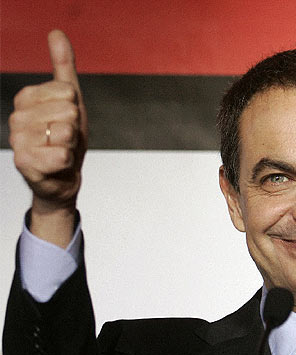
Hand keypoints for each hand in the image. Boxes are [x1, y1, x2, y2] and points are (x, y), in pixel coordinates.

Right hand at [9, 31, 87, 242]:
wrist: (63, 177)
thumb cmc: (66, 140)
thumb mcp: (71, 100)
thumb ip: (63, 67)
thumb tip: (56, 32)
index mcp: (26, 97)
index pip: (66, 91)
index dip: (74, 110)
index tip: (66, 121)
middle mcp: (17, 117)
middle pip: (67, 112)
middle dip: (73, 130)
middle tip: (65, 141)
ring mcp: (18, 140)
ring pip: (64, 134)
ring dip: (70, 147)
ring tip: (60, 151)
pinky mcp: (24, 162)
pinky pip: (60, 156)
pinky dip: (66, 163)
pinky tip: (58, 165)